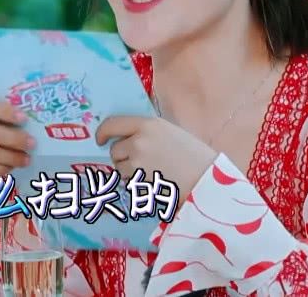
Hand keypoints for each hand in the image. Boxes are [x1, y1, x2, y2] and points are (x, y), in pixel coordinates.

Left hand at [95, 116, 217, 207]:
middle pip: (114, 150)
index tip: (100, 140)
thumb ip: (147, 132)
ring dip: (129, 172)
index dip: (102, 132)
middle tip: (142, 162)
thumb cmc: (194, 155)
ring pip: (120, 169)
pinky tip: (155, 182)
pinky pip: (128, 183)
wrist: (208, 178)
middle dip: (123, 157)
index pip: (112, 124)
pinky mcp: (139, 182)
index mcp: (148, 124)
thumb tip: (125, 137)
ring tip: (153, 172)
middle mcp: (138, 141)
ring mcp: (137, 162)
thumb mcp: (171, 132)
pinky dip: (136, 184)